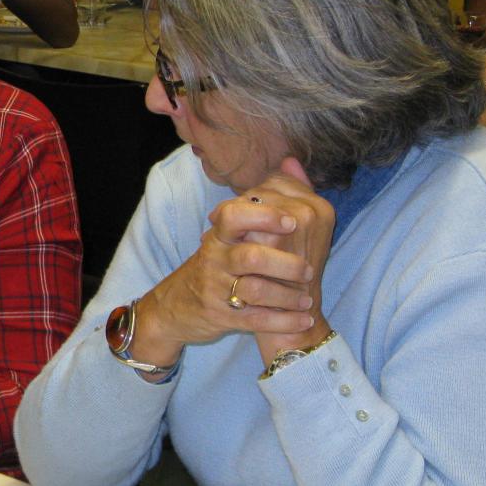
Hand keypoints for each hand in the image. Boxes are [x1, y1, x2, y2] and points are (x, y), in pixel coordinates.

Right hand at [136, 159, 326, 364]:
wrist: (177, 306)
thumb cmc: (214, 264)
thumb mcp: (227, 233)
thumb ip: (260, 200)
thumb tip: (289, 162)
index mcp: (219, 235)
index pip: (233, 216)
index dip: (262, 216)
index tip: (291, 220)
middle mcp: (214, 259)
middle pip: (249, 255)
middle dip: (285, 263)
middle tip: (308, 269)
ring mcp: (216, 289)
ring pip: (254, 290)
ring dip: (287, 295)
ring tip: (308, 298)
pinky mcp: (220, 316)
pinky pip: (254, 320)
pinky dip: (283, 322)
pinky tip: (303, 319)